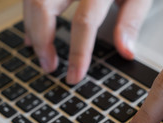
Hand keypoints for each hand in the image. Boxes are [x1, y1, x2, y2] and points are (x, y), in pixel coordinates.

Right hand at [23, 0, 152, 83]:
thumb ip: (132, 21)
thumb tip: (126, 53)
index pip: (84, 21)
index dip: (78, 52)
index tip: (75, 76)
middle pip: (44, 6)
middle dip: (42, 41)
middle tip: (49, 67)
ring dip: (32, 28)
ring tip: (42, 53)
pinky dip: (31, 14)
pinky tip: (35, 31)